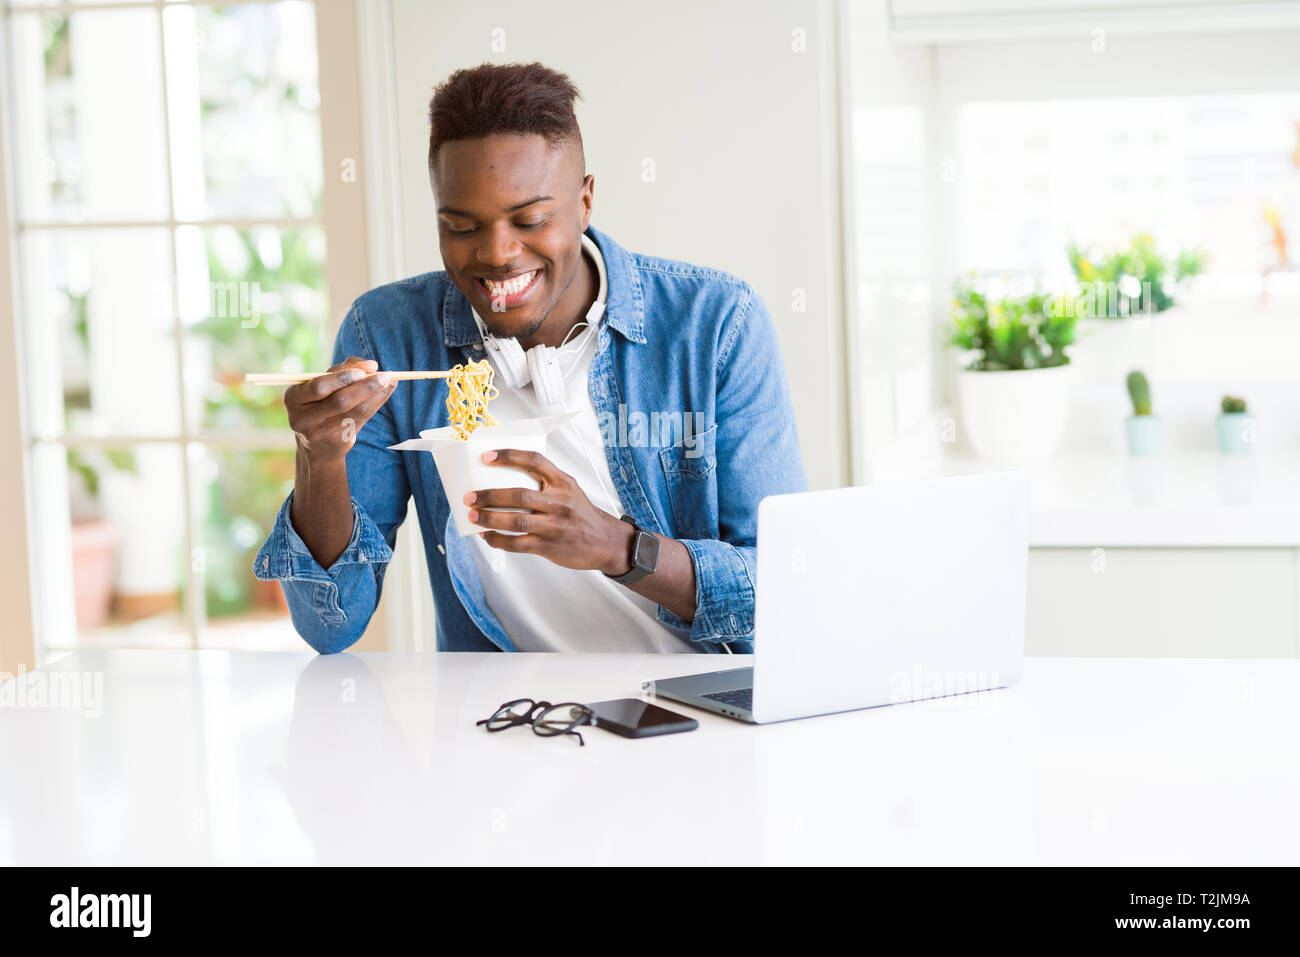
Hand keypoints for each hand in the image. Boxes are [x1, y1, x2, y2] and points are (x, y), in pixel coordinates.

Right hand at [284, 356, 397, 463]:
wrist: (317, 444)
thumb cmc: (321, 404)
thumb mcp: (324, 385)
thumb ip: (343, 370)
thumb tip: (371, 366)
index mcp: (293, 397)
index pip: (319, 386)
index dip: (342, 377)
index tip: (364, 370)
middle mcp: (302, 418)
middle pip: (339, 401)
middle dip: (364, 386)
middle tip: (384, 376)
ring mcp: (319, 434)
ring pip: (354, 412)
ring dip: (375, 394)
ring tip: (389, 381)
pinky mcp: (337, 443)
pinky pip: (361, 420)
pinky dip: (376, 404)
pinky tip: (385, 392)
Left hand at [466, 449, 634, 573]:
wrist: (605, 542)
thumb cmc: (580, 513)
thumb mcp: (570, 489)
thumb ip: (545, 482)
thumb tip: (504, 477)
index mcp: (563, 482)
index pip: (534, 461)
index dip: (509, 456)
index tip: (486, 457)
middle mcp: (559, 502)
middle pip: (519, 495)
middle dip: (489, 495)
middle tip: (470, 496)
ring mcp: (554, 526)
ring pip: (515, 521)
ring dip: (489, 518)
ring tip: (473, 516)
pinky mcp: (549, 546)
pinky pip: (517, 544)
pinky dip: (498, 541)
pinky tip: (487, 536)